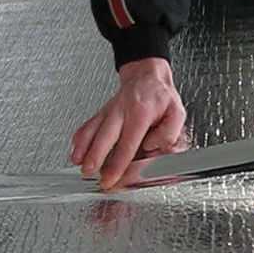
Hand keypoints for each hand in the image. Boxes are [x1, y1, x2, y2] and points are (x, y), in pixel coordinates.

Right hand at [71, 58, 186, 189]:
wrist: (147, 75)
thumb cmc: (162, 97)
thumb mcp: (177, 113)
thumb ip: (169, 133)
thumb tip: (152, 147)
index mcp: (141, 113)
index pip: (127, 142)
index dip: (118, 163)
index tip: (111, 177)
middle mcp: (121, 110)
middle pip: (105, 136)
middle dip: (95, 156)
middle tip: (89, 172)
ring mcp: (110, 110)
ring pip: (93, 129)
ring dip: (83, 147)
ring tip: (78, 163)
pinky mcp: (103, 111)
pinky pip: (88, 124)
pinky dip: (80, 136)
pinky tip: (76, 149)